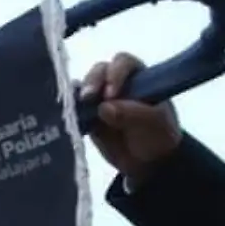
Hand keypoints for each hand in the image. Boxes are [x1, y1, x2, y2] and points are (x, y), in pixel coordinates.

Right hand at [78, 55, 183, 183]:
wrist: (147, 162)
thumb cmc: (157, 135)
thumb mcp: (153, 124)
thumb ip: (132, 114)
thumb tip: (104, 107)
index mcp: (138, 76)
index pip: (124, 63)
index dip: (115, 73)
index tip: (111, 93)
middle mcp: (117, 82)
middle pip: (100, 71)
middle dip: (93, 81)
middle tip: (89, 98)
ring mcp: (100, 98)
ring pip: (84, 86)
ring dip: (80, 94)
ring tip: (79, 107)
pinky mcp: (88, 114)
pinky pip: (75, 107)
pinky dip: (70, 108)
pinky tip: (67, 113)